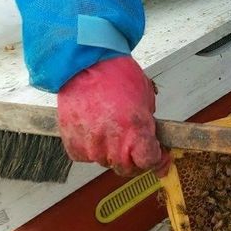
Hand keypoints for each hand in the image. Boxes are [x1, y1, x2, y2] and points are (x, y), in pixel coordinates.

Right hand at [57, 55, 168, 176]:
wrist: (86, 62)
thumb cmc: (118, 75)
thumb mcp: (145, 99)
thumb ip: (148, 126)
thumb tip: (152, 142)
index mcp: (135, 130)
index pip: (149, 162)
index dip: (156, 160)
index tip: (158, 156)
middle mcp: (112, 141)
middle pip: (126, 168)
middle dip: (134, 160)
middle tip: (134, 148)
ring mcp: (90, 143)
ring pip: (104, 162)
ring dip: (110, 153)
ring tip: (111, 131)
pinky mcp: (71, 140)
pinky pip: (84, 156)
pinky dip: (89, 149)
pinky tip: (94, 133)